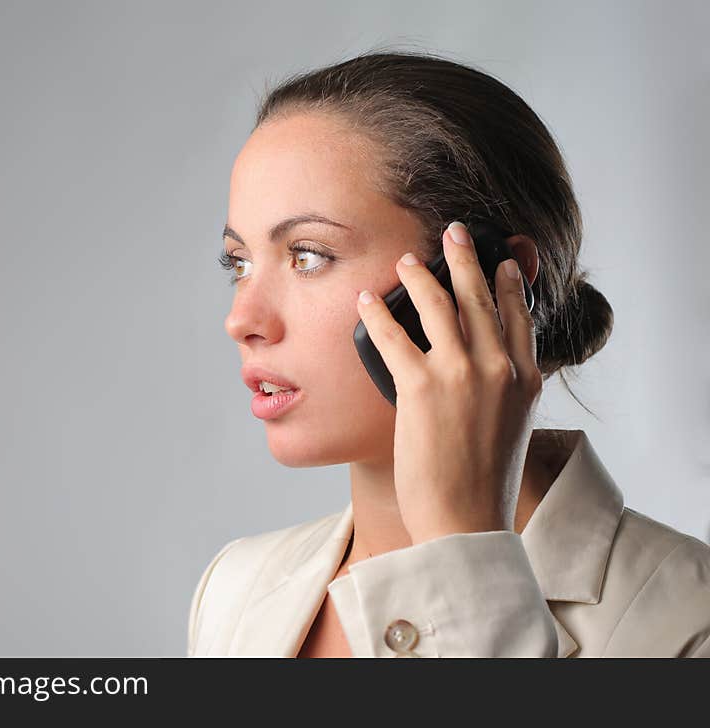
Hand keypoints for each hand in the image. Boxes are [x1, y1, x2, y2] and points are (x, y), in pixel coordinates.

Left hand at [355, 221, 542, 545]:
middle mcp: (500, 369)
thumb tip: (486, 372)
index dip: (508, 283)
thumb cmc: (483, 484)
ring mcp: (463, 374)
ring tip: (405, 260)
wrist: (466, 521)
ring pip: (440, 306)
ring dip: (420, 276)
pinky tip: (366, 300)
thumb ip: (505, 394)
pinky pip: (395, 336)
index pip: (520, 316)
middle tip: (454, 232)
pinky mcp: (423, 387)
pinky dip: (378, 314)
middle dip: (465, 259)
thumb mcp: (510, 431)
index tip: (501, 260)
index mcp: (526, 381)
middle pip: (481, 298)